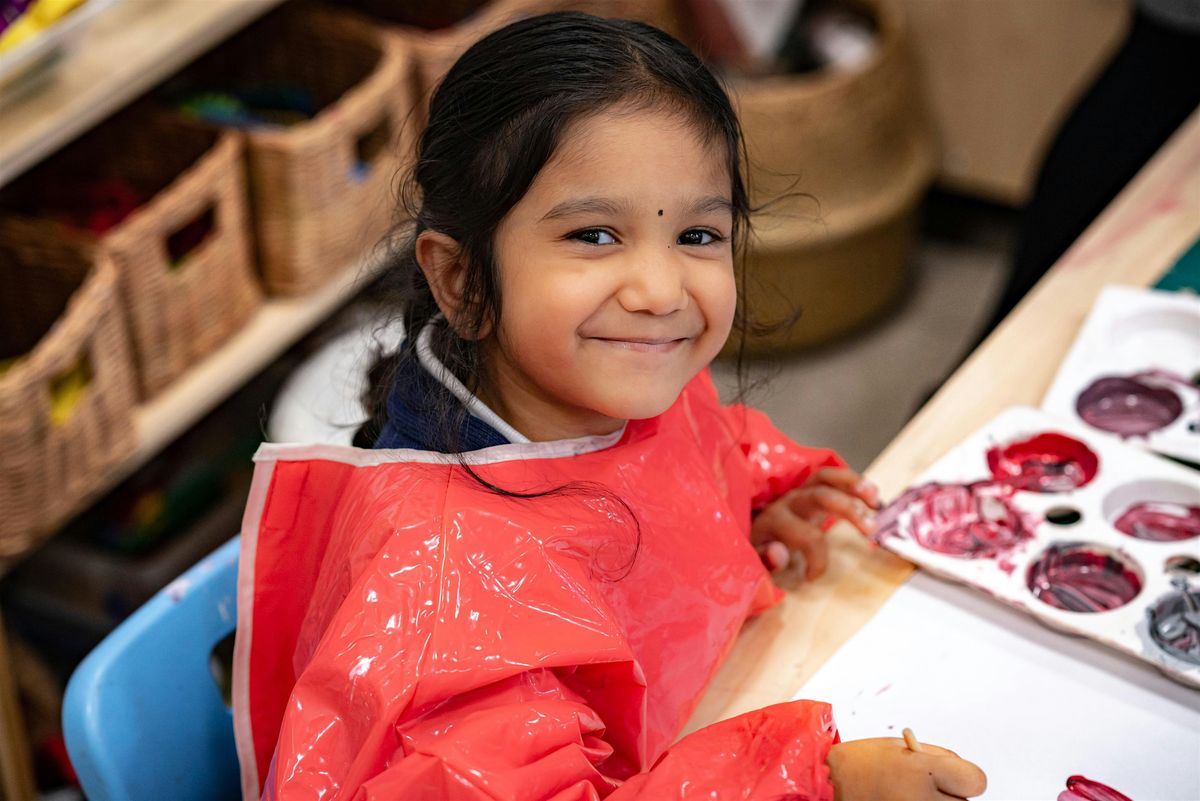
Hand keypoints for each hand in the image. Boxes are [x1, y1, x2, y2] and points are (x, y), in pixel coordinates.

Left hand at [750, 467, 879, 578]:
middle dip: (848, 509)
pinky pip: (829, 478)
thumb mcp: (754, 558)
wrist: (748, 529)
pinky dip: (852, 482)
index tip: (812, 577)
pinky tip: (872, 495)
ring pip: (825, 478)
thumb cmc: (756, 546)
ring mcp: (798, 492)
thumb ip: (764, 558)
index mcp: (773, 521)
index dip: (816, 560)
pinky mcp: (808, 489)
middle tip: (871, 528)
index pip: (805, 536)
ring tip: (875, 499)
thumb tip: (779, 553)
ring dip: (852, 484)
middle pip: (819, 497)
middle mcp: (787, 502)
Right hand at [827, 737, 987, 799]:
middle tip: (927, 788)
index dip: (964, 776)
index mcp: (923, 771)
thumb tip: (961, 773)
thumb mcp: (899, 747)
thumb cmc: (861, 762)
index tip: (952, 776)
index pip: (976, 781)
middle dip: (950, 795)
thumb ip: (935, 757)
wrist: (826, 785)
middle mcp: (923, 800)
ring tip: (911, 797)